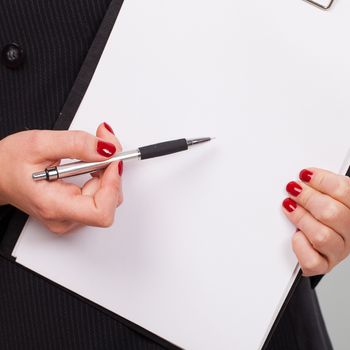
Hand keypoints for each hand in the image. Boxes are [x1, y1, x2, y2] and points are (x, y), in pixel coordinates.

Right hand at [0, 122, 122, 233]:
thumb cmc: (7, 163)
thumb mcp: (40, 143)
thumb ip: (77, 144)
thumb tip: (107, 149)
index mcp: (54, 206)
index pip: (101, 212)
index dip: (113, 184)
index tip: (112, 160)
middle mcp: (65, 219)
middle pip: (109, 203)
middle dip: (111, 172)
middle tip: (103, 147)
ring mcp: (70, 218)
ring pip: (108, 200)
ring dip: (107, 174)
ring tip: (91, 155)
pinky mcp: (74, 212)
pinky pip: (100, 197)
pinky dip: (102, 178)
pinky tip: (90, 165)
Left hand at [282, 168, 349, 275]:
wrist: (319, 240)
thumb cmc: (323, 211)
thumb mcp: (328, 194)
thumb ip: (322, 185)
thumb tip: (305, 175)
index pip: (345, 191)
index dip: (322, 180)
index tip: (304, 175)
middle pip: (332, 213)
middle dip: (308, 198)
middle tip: (293, 189)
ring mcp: (338, 251)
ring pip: (321, 236)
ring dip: (301, 218)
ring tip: (289, 207)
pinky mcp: (323, 265)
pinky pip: (312, 261)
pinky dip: (300, 246)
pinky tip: (296, 234)